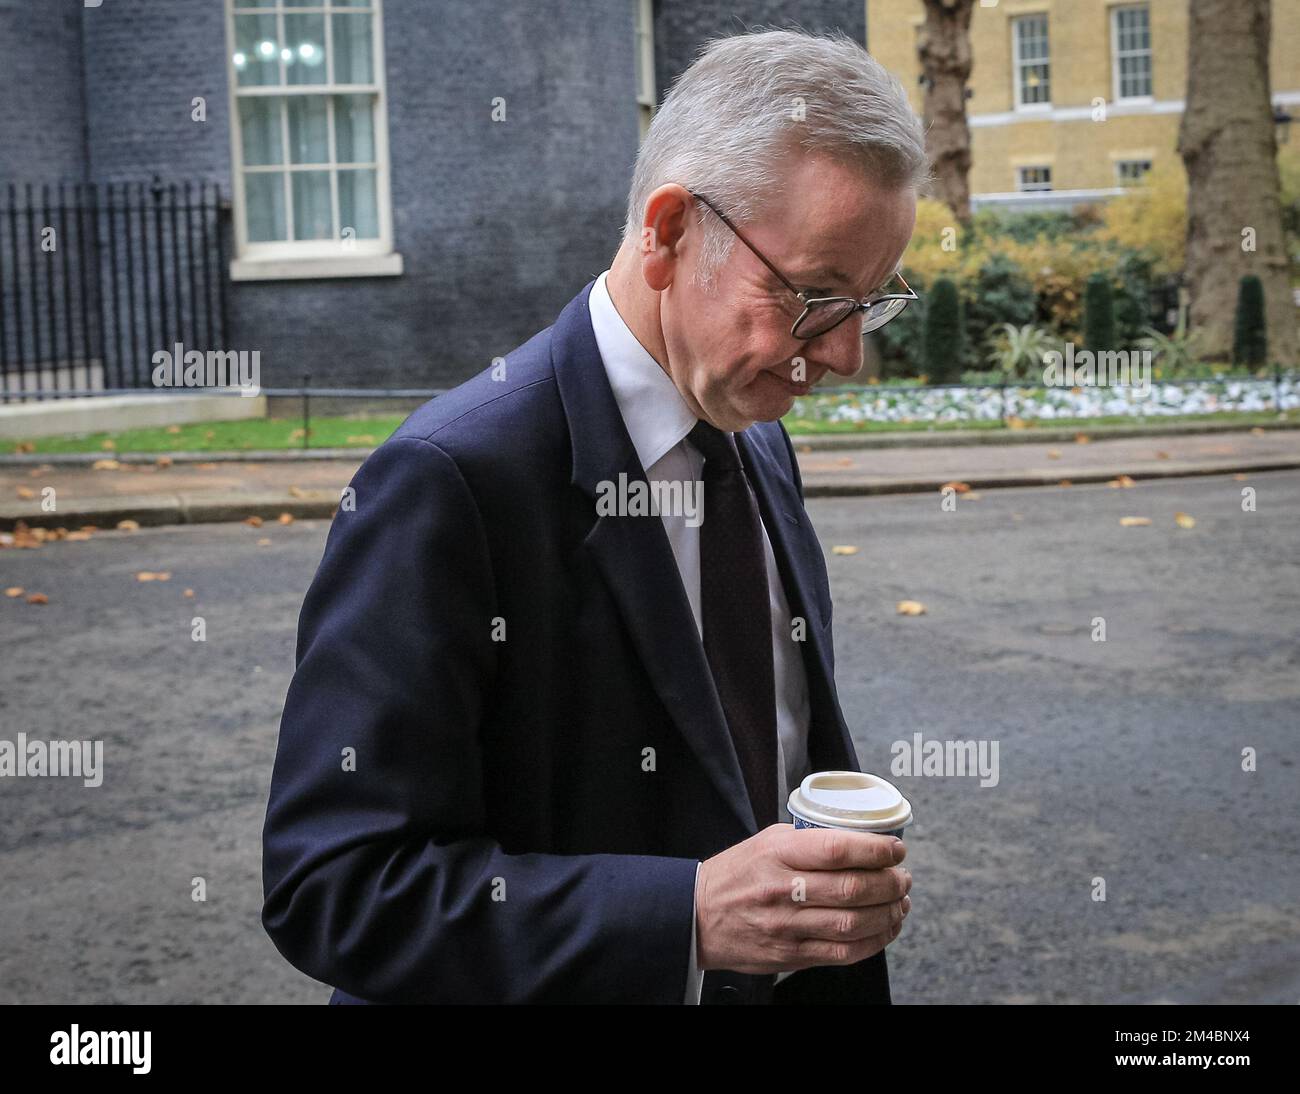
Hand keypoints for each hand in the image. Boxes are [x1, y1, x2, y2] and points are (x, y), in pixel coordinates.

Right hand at [694, 824, 910, 974]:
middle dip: (890, 883)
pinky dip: (874, 942)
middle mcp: (783, 890)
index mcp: (778, 853)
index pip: (837, 849)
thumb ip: (808, 840)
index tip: (896, 848)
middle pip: (852, 888)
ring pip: (853, 923)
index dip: (876, 849)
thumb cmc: (737, 874)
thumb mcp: (766, 841)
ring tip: (900, 902)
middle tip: (903, 877)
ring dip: (888, 913)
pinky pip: (843, 953)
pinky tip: (885, 928)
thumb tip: (857, 839)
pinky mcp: (791, 955)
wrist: (698, 916)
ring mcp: (787, 926)